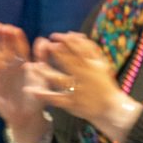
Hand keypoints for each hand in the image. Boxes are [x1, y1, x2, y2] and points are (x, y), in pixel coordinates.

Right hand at [0, 23, 47, 142]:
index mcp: (23, 64)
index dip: (15, 38)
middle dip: (1, 38)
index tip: (12, 28)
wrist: (28, 116)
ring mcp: (1, 77)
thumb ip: (43, 58)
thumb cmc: (37, 94)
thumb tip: (43, 39)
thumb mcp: (43, 75)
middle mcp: (11, 68)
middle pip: (5, 50)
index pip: (19, 48)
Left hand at [25, 32, 141, 142]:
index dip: (67, 42)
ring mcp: (78, 91)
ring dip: (47, 73)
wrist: (111, 108)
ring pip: (60, 80)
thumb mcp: (101, 64)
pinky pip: (56, 99)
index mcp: (93, 67)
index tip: (54, 36)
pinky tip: (31, 90)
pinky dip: (43, 95)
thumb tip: (75, 34)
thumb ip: (89, 48)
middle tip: (45, 46)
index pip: (79, 51)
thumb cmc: (104, 83)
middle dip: (58, 54)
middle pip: (70, 63)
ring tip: (35, 66)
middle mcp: (85, 78)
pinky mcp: (72, 104)